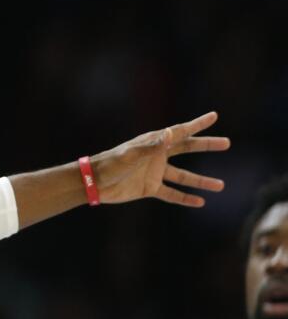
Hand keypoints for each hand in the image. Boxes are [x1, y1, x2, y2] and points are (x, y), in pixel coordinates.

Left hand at [93, 111, 229, 206]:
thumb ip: (150, 146)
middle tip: (226, 143)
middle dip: (205, 146)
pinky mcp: (149, 188)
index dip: (197, 124)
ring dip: (201, 181)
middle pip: (187, 149)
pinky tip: (200, 202)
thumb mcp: (130, 154)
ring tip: (221, 185)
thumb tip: (170, 134)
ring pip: (183, 176)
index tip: (214, 116)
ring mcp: (154, 172)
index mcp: (153, 143)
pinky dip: (185, 198)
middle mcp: (157, 156)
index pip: (179, 132)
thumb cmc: (109, 164)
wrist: (93, 182)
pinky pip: (171, 193)